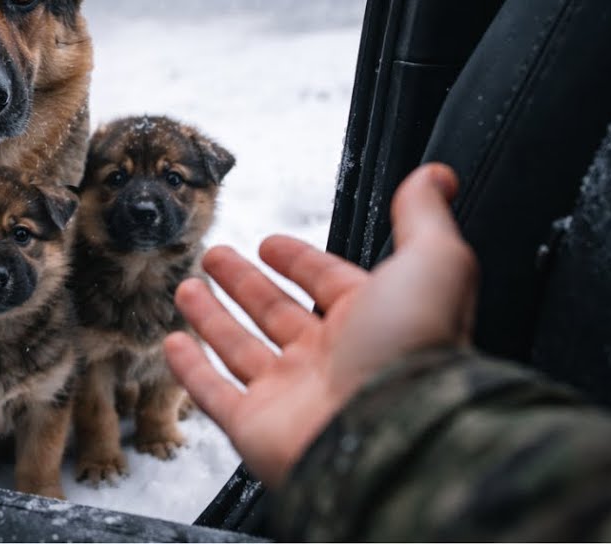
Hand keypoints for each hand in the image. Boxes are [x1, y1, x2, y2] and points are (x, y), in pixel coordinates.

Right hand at [164, 163, 477, 486]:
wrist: (392, 434)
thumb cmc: (416, 353)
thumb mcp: (434, 263)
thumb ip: (423, 217)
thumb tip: (436, 175)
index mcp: (370, 322)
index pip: (326, 282)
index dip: (298, 260)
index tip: (271, 243)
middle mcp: (330, 359)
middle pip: (277, 312)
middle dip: (245, 283)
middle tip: (217, 256)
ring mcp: (290, 394)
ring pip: (241, 350)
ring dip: (213, 318)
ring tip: (187, 288)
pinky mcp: (255, 426)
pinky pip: (215, 395)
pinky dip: (191, 371)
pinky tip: (173, 346)